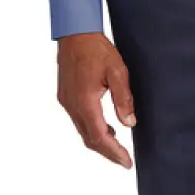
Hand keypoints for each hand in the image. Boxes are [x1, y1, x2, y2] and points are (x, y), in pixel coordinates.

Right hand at [56, 32, 135, 168]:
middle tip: (123, 159)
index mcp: (85, 102)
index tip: (126, 162)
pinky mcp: (65, 96)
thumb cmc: (97, 48)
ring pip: (82, 130)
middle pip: (89, 139)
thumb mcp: (117, 71)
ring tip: (117, 143)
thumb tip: (130, 122)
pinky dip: (91, 127)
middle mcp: (72, 106)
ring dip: (99, 140)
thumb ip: (123, 98)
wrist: (75, 32)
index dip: (114, 152)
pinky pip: (78, 120)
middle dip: (107, 152)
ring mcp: (66, 101)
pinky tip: (104, 125)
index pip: (99, 137)